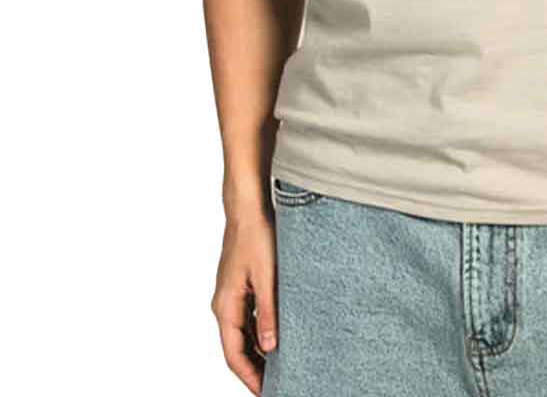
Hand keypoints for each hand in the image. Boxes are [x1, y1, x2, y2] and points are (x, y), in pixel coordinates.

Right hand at [211, 208, 277, 393]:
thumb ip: (268, 313)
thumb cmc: (256, 237)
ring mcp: (232, 295)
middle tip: (277, 383)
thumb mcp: (267, 277)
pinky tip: (277, 335)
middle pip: (237, 348)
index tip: (265, 392)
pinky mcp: (241, 285)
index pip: (233, 354)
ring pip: (243, 334)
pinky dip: (260, 331)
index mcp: (226, 306)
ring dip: (258, 351)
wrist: (249, 208)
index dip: (249, 377)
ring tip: (280, 365)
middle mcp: (225, 305)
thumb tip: (270, 347)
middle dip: (254, 369)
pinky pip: (248, 318)